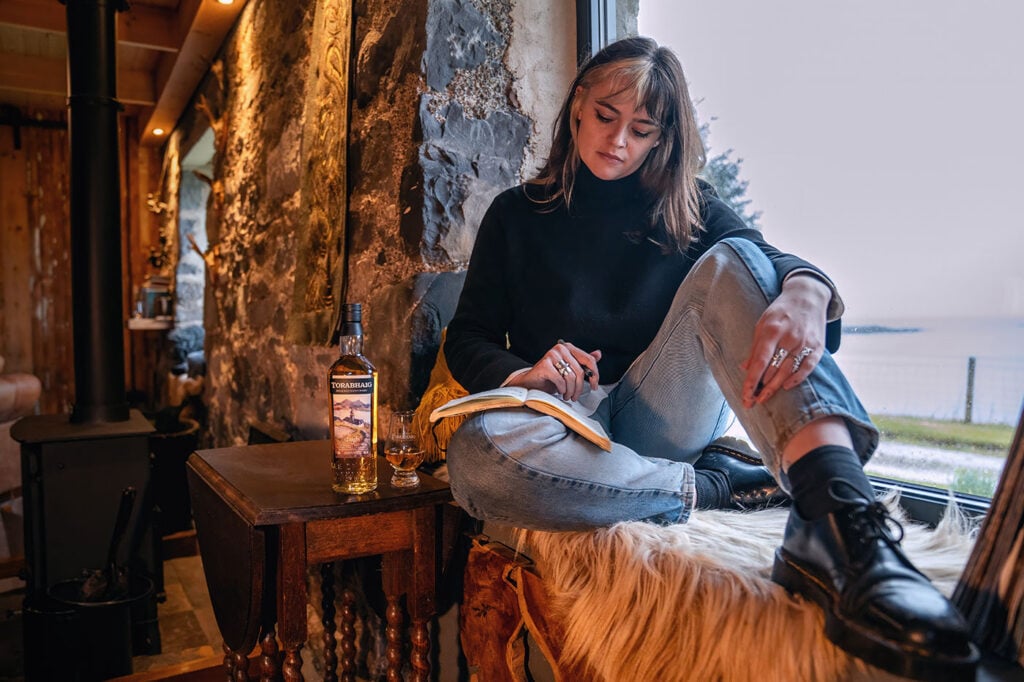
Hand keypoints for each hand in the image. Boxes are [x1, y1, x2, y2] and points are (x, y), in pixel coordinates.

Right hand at [507, 341, 601, 401]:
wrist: (530, 383)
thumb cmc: (551, 377)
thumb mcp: (570, 370)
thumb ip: (583, 361)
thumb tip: (598, 354)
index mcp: (568, 347)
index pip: (589, 360)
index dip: (594, 374)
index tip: (594, 385)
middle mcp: (560, 348)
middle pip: (580, 371)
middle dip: (580, 388)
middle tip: (576, 396)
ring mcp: (551, 355)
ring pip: (571, 377)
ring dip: (570, 391)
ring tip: (567, 395)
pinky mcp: (544, 365)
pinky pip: (560, 380)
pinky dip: (561, 389)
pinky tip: (559, 391)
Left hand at [741, 275, 830, 407]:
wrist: (808, 296)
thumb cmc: (781, 312)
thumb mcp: (763, 323)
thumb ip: (755, 346)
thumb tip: (745, 368)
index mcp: (772, 330)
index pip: (759, 362)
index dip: (751, 381)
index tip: (745, 396)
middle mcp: (789, 337)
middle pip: (773, 370)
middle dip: (761, 388)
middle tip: (752, 401)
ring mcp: (805, 342)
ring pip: (788, 371)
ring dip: (775, 387)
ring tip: (764, 398)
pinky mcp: (818, 347)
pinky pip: (807, 368)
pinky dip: (797, 379)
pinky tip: (786, 387)